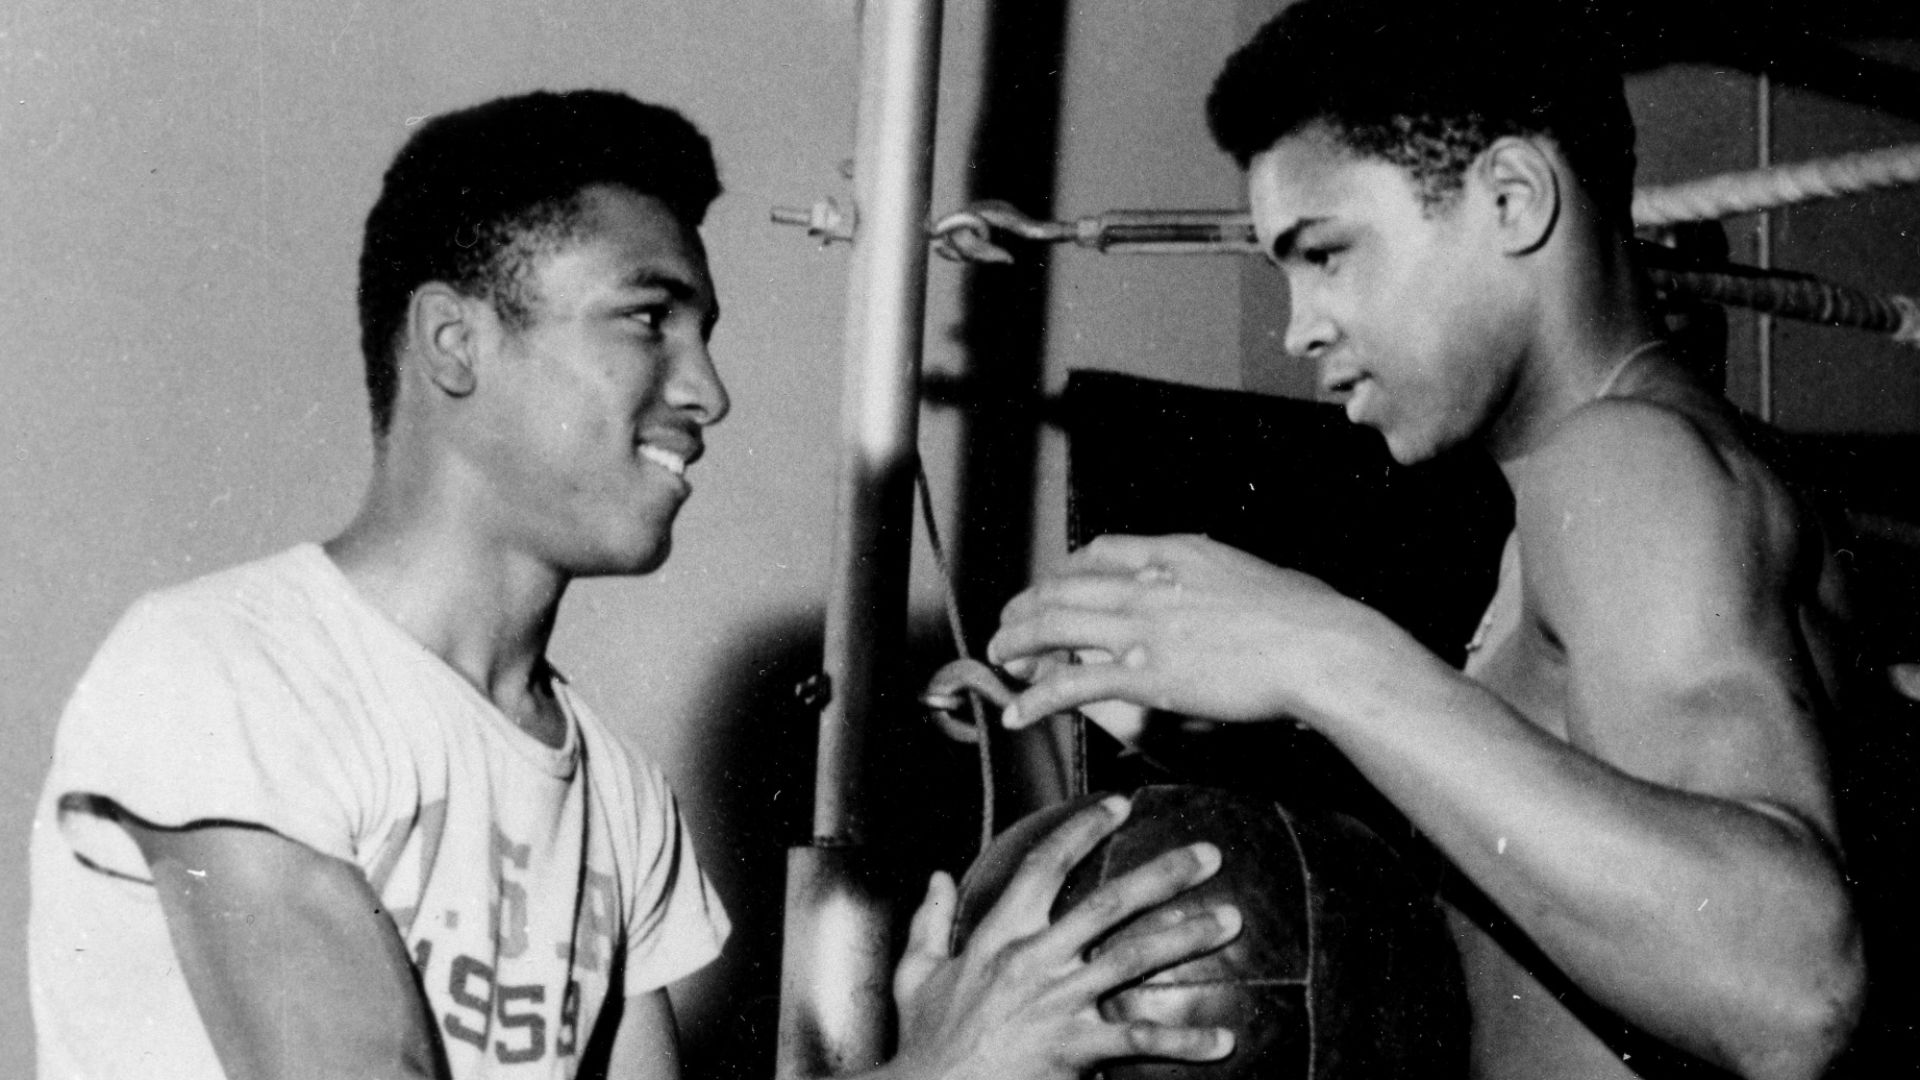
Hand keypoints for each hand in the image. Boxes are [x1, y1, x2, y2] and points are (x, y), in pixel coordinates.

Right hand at [888, 796, 1239, 1079]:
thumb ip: (927, 922)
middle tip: (1208, 853)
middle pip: (1110, 903)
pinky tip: (1221, 1040)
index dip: (1082, 829)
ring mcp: (1058, 1003)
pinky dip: (1182, 1042)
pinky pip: (1137, 1040)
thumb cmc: (926, 1042)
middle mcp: (1034, 960)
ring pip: (1134, 958)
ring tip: (1231, 919)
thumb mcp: (916, 975)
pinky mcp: (1073, 1049)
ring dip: (1188, 937)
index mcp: (998, 936)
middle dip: (1164, 874)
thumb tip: (936, 878)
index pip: (1044, 865)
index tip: (1118, 803)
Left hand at [986, 534, 1380, 728]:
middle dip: (1027, 607)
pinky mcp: (1144, 675)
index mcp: (1176, 552)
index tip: (1054, 584)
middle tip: (1008, 624)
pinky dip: (1036, 698)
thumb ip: (1223, 581)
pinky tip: (1018, 711)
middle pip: (1064, 586)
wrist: (1320, 647)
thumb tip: (1228, 589)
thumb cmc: (1308, 617)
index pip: (1100, 551)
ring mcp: (1143, 628)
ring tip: (999, 658)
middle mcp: (1148, 583)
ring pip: (1054, 627)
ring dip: (1017, 643)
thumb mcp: (1255, 577)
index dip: (1066, 570)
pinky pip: (1071, 684)